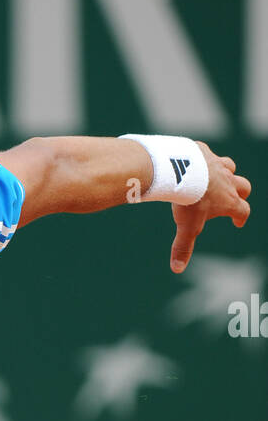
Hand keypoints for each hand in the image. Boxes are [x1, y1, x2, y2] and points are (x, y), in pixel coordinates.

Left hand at [169, 142, 250, 272]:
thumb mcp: (186, 226)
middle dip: (241, 193)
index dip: (241, 218)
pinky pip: (208, 154)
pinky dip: (204, 159)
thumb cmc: (188, 200)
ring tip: (216, 179)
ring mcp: (217, 164)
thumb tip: (177, 268)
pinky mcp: (203, 151)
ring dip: (226, 173)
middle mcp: (227, 181)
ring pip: (230, 167)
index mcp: (228, 201)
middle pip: (244, 186)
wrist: (180, 170)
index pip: (243, 211)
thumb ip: (183, 247)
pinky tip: (195, 162)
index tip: (237, 223)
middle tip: (234, 199)